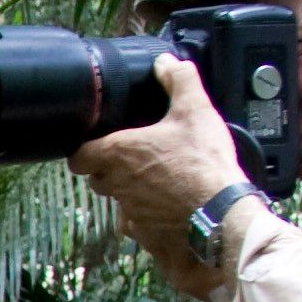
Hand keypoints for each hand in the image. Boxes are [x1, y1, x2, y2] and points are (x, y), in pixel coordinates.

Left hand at [71, 54, 248, 280]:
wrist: (223, 215)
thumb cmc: (204, 164)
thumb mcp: (195, 110)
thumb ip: (179, 81)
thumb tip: (167, 63)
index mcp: (119, 154)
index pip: (78, 156)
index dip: (85, 150)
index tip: (98, 145)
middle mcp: (117, 187)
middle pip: (98, 179)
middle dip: (109, 170)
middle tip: (135, 160)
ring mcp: (130, 215)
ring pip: (118, 204)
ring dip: (131, 194)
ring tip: (158, 184)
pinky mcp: (146, 238)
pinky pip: (139, 227)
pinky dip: (149, 219)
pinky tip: (170, 209)